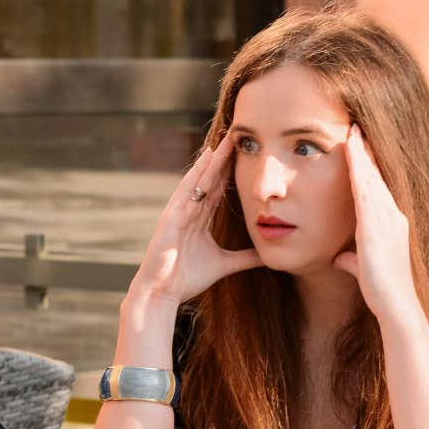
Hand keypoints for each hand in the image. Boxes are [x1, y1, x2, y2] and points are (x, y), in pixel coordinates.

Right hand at [128, 129, 262, 306]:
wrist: (162, 292)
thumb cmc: (186, 279)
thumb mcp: (224, 264)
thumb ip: (244, 258)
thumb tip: (266, 255)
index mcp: (199, 219)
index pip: (218, 189)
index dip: (231, 171)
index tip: (245, 153)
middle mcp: (189, 210)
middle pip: (210, 178)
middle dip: (224, 158)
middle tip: (237, 135)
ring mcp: (179, 211)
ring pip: (199, 179)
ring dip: (213, 159)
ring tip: (226, 139)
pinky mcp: (172, 215)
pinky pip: (187, 188)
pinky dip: (197, 172)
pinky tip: (207, 156)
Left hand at [332, 125, 419, 322]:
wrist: (396, 305)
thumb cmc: (382, 292)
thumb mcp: (363, 269)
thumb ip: (352, 260)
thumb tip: (340, 258)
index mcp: (392, 225)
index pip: (377, 189)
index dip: (368, 168)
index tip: (359, 149)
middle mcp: (393, 217)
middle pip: (377, 177)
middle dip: (366, 152)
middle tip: (356, 128)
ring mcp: (387, 219)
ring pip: (372, 178)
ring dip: (361, 154)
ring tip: (352, 131)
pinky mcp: (376, 225)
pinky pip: (365, 189)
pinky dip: (359, 169)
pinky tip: (350, 152)